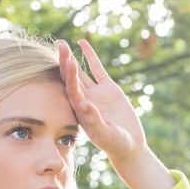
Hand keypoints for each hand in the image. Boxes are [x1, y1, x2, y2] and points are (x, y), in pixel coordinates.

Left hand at [58, 38, 174, 188]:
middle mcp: (84, 100)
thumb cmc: (116, 144)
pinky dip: (90, 57)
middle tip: (60, 44)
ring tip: (62, 43)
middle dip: (64, 63)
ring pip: (80, 72)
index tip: (69, 62)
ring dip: (70, 58)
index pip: (71, 91)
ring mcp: (95, 93)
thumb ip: (95, 120)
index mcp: (80, 111)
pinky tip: (82, 43)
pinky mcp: (108, 89)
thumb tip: (84, 103)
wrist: (129, 146)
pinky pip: (97, 69)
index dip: (69, 77)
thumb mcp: (106, 134)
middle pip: (70, 79)